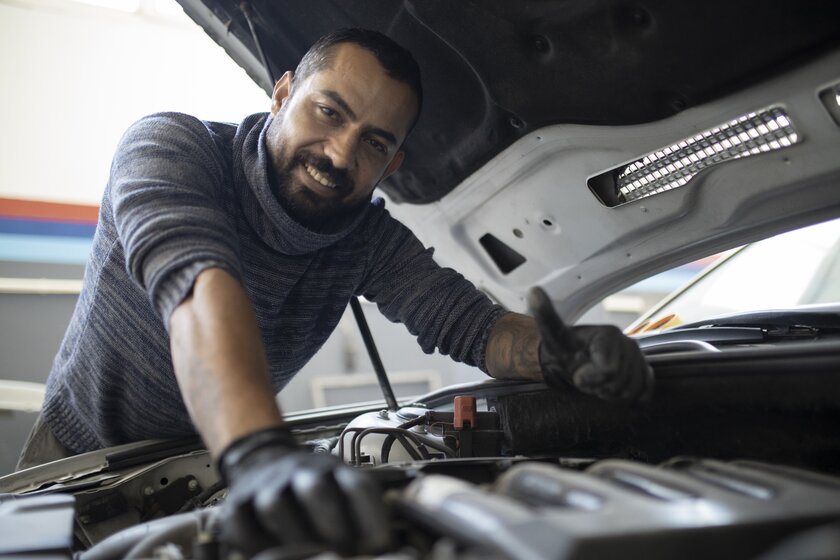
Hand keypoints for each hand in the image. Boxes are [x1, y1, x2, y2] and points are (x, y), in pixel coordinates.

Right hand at [217, 427, 389, 555]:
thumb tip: (388, 548)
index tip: (379, 546)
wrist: (261, 460)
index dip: (371, 518)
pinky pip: (243, 524)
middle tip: (343, 553)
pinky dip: (257, 545)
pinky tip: (274, 557)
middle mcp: (301, 472)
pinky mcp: (238, 504)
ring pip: (276, 505)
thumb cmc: (310, 487)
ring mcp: (267, 486)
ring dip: (295, 538)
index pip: (358, 487)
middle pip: (317, 490)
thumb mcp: (342, 486)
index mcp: (334, 469)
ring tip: (311, 558)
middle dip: (333, 527)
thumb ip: (363, 513)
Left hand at [528, 287, 653, 401]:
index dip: (588, 378)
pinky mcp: (646, 372)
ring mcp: (639, 359)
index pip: (607, 370)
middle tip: (588, 376)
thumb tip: (533, 290)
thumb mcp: (553, 336)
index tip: (577, 369)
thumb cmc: (565, 351)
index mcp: (610, 334)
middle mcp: (629, 343)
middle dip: (598, 387)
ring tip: (598, 381)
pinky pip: (644, 394)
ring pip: (630, 391)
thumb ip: (546, 316)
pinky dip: (628, 397)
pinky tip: (615, 388)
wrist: (575, 363)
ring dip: (610, 394)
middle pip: (618, 384)